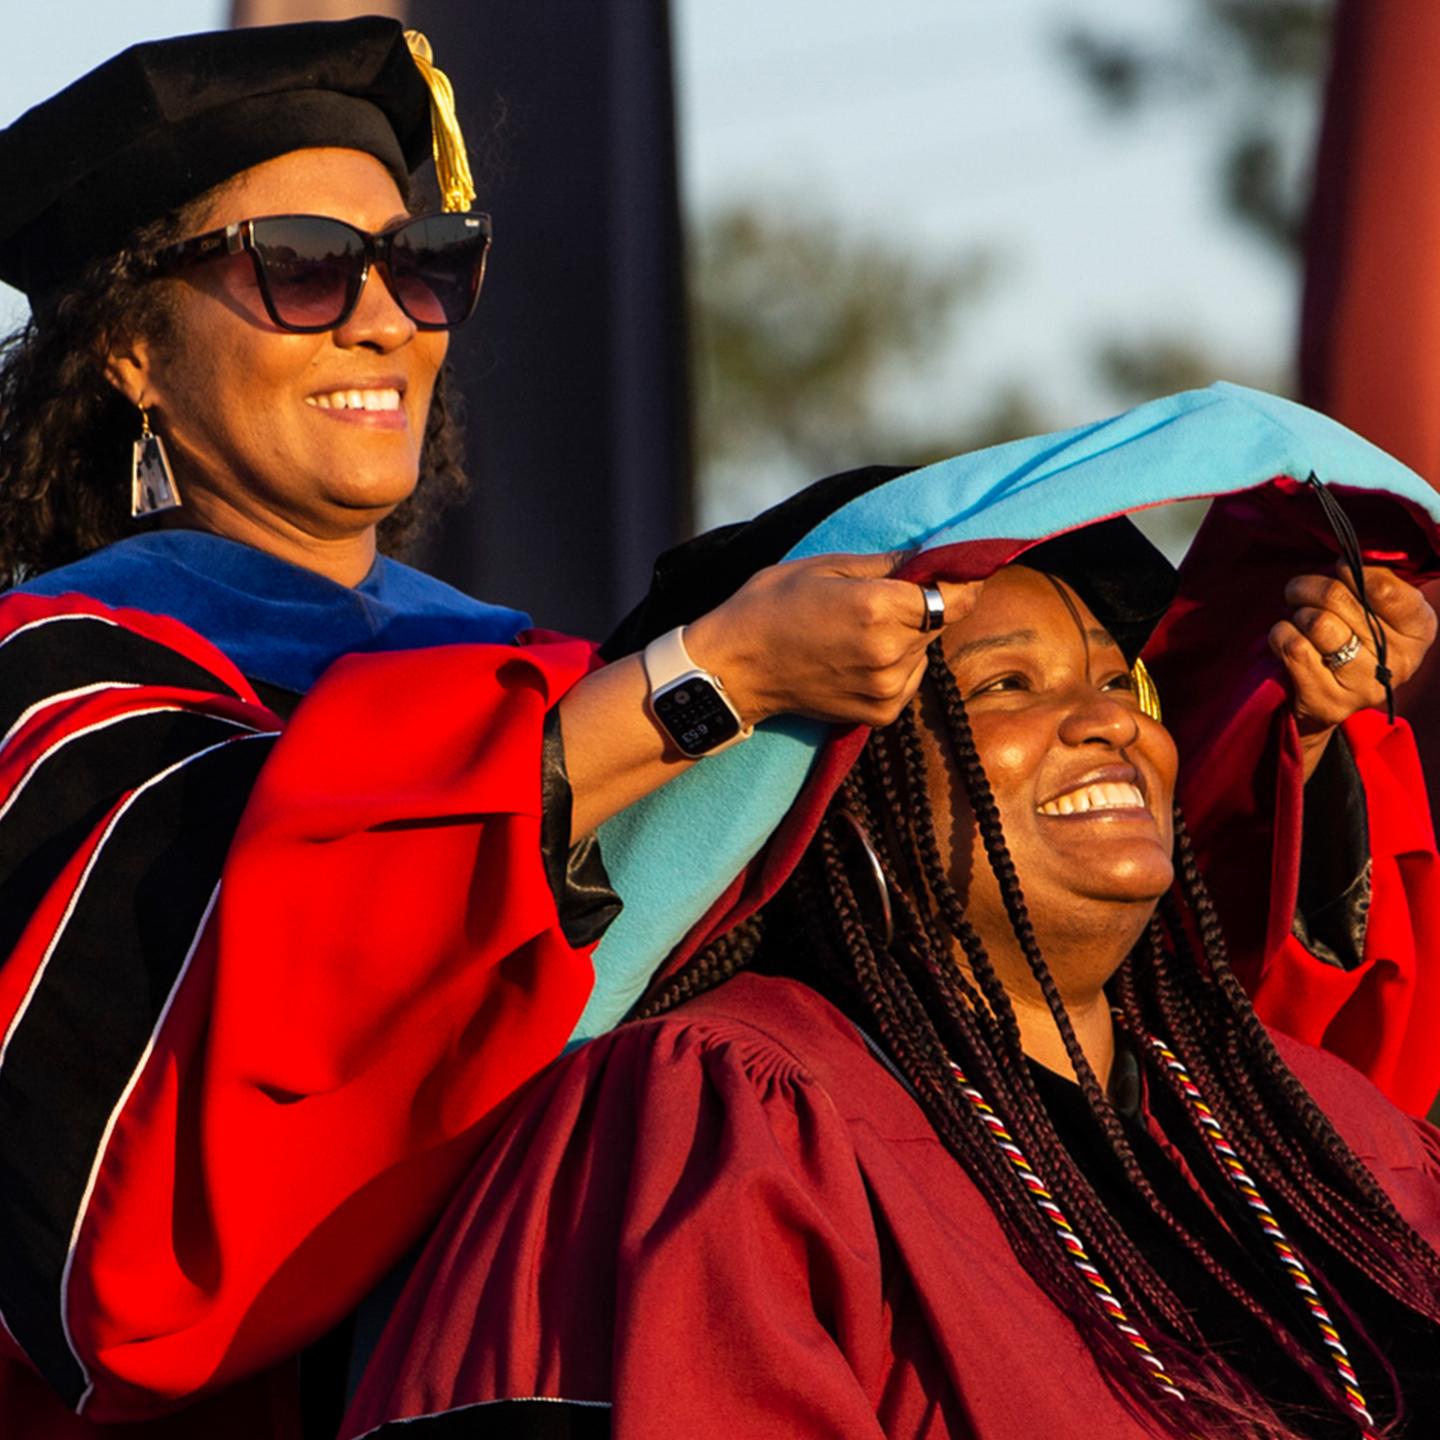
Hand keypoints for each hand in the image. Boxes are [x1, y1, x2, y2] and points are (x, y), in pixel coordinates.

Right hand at [684, 553, 979, 727]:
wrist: (735, 668)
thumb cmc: (772, 606)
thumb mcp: (827, 567)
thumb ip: (888, 564)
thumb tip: (935, 556)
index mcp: (880, 608)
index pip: (957, 596)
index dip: (961, 581)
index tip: (950, 572)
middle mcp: (891, 651)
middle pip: (940, 621)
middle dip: (924, 606)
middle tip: (880, 598)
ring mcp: (887, 687)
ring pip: (925, 651)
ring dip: (908, 637)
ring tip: (859, 631)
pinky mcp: (880, 713)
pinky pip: (910, 680)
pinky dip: (896, 666)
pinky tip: (857, 657)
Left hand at [1268, 564, 1436, 776]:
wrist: (1330, 699)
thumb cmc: (1355, 638)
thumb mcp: (1378, 608)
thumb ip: (1372, 580)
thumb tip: (1349, 559)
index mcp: (1420, 629)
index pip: (1381, 588)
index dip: (1350, 572)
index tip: (1338, 569)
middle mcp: (1399, 662)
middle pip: (1337, 598)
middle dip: (1308, 587)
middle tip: (1298, 589)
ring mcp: (1364, 687)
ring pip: (1315, 622)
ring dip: (1297, 614)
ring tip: (1299, 619)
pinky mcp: (1327, 702)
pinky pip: (1293, 647)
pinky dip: (1281, 634)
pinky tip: (1287, 639)